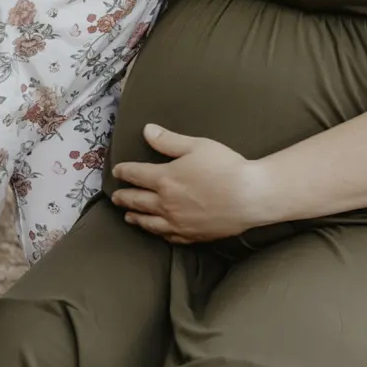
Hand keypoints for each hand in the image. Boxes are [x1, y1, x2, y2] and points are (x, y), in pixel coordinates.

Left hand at [112, 124, 267, 241]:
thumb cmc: (226, 167)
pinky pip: (168, 236)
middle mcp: (166, 203)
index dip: (124, 171)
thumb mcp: (197, 146)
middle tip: (116, 197)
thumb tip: (146, 130)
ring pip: (148, 222)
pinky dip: (156, 233)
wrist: (250, 197)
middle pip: (137, 201)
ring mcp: (178, 223)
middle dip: (124, 197)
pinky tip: (156, 230)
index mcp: (164, 179)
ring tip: (128, 217)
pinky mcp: (191, 236)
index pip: (136, 174)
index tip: (117, 171)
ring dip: (135, 218)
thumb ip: (169, 140)